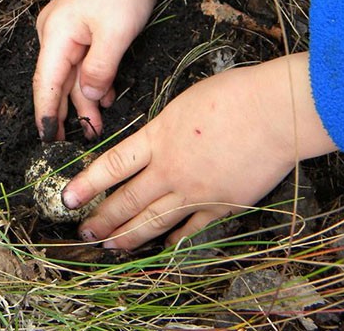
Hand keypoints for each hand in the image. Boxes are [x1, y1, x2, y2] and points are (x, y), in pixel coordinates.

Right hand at [33, 0, 169, 140]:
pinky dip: (94, 80)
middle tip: (77, 140)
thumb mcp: (116, 35)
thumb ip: (100, 70)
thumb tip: (90, 98)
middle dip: (68, 112)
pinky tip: (107, 96)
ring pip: (73, 74)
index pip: (46, 85)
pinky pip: (83, 61)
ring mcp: (66, 31)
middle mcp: (54, 35)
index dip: (46, 115)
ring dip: (86, 98)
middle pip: (58, 82)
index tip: (48, 140)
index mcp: (56, 37)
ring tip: (98, 124)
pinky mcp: (80, 28)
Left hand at [62, 53, 337, 248]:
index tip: (67, 198)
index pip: (111, 166)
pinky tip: (163, 246)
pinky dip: (174, 239)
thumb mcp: (184, 104)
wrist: (276, 112)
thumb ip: (163, 131)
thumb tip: (152, 147)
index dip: (86, 184)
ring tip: (111, 246)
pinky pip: (191, 228)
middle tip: (84, 232)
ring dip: (128, 235)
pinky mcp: (221, 205)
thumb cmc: (234, 96)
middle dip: (102, 219)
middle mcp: (170, 169)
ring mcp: (195, 191)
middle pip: (127, 200)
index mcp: (158, 138)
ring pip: (153, 220)